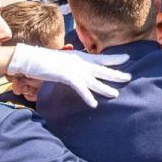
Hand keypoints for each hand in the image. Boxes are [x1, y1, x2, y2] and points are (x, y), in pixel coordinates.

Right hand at [7, 44, 131, 107]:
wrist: (31, 59)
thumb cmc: (45, 61)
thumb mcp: (63, 61)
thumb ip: (73, 65)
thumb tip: (78, 70)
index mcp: (80, 57)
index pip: (102, 58)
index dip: (115, 58)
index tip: (127, 58)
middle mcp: (81, 63)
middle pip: (103, 70)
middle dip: (116, 74)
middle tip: (130, 77)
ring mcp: (75, 70)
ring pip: (95, 81)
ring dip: (105, 89)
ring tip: (116, 94)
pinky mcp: (68, 77)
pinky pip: (81, 89)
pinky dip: (88, 97)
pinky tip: (94, 104)